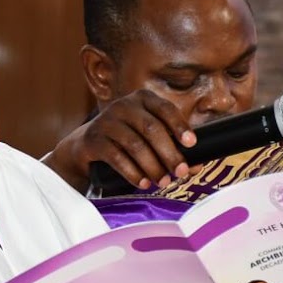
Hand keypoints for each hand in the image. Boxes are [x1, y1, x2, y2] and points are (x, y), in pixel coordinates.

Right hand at [44, 89, 197, 192]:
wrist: (88, 145)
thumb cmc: (127, 138)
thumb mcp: (147, 135)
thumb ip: (171, 146)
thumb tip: (195, 165)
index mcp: (142, 99)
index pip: (165, 109)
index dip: (179, 126)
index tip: (191, 144)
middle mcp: (123, 105)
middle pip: (151, 128)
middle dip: (169, 153)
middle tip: (181, 172)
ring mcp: (106, 121)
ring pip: (135, 144)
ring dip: (152, 166)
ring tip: (163, 182)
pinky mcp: (93, 139)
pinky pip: (116, 157)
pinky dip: (132, 172)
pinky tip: (143, 183)